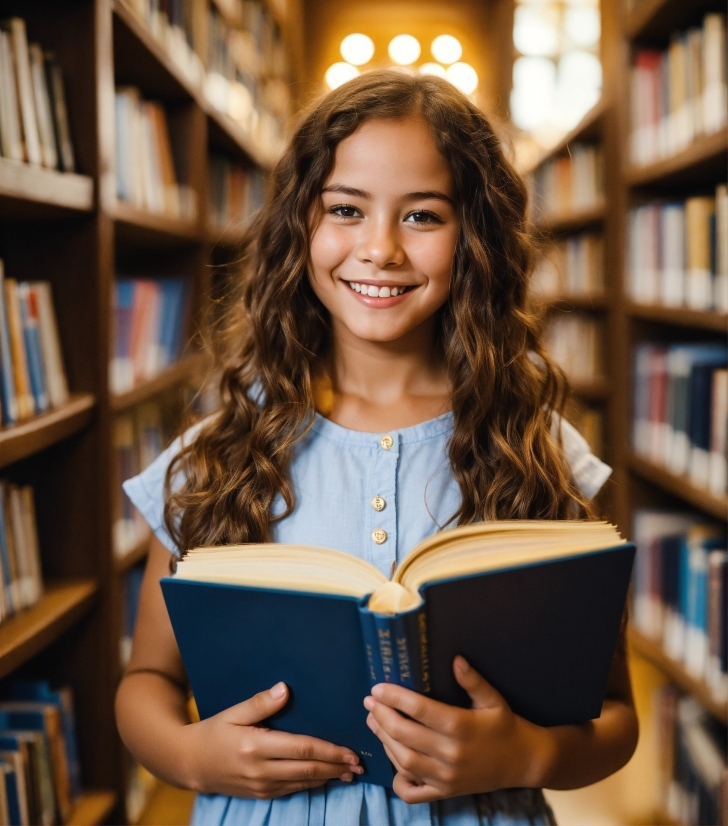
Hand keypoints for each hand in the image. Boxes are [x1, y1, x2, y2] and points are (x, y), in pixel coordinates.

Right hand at [182, 681, 363, 798]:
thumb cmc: (212, 732)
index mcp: (256, 747)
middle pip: (308, 769)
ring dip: (328, 778)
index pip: (302, 748)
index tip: (350, 750)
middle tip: (359, 764)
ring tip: (349, 773)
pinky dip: (310, 784)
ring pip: (302, 783)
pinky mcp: (260, 794)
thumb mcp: (233, 713)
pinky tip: (323, 779)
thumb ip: (260, 703)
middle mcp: (261, 770)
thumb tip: (285, 689)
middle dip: (336, 767)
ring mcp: (261, 786)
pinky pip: (291, 790)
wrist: (188, 763)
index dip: (329, 751)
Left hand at [364, 657, 546, 802]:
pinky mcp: (445, 793)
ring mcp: (446, 777)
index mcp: (460, 726)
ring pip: (403, 761)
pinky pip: (413, 792)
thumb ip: (473, 680)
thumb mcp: (493, 698)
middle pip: (404, 734)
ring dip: (384, 740)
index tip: (377, 688)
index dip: (393, 697)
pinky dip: (398, 780)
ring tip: (374, 721)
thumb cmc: (505, 725)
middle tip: (370, 702)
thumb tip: (456, 659)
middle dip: (382, 716)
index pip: (418, 709)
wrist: (523, 762)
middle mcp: (450, 753)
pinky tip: (393, 760)